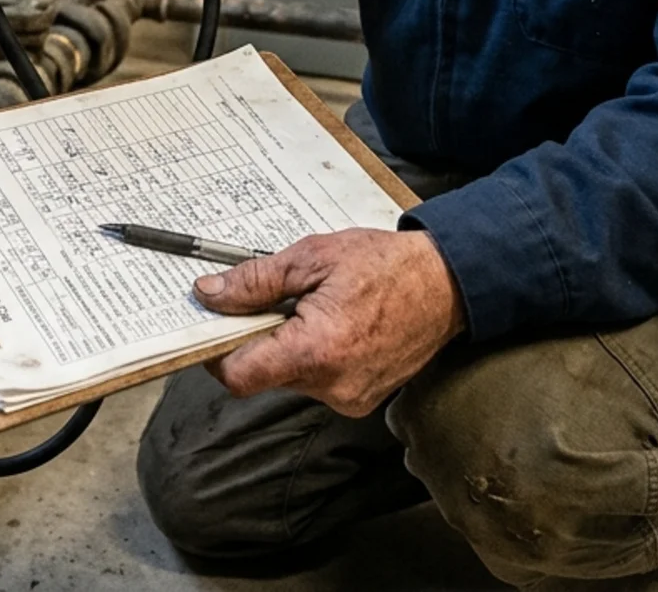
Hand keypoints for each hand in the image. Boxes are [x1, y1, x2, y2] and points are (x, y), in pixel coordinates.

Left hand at [197, 230, 463, 416]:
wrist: (447, 284)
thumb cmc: (385, 265)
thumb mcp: (311, 257)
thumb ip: (255, 281)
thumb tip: (209, 295)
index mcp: (316, 351)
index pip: (239, 376)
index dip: (215, 351)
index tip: (213, 323)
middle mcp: (331, 386)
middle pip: (262, 374)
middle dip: (256, 337)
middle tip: (271, 298)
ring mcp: (348, 398)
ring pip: (288, 378)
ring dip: (286, 344)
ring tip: (311, 305)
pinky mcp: (360, 400)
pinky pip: (316, 381)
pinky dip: (311, 354)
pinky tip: (331, 323)